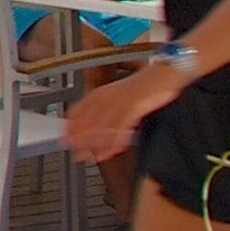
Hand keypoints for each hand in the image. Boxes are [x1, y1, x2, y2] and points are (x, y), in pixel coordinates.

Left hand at [62, 60, 182, 160]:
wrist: (163, 74)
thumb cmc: (142, 88)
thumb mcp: (118, 97)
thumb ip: (105, 111)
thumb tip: (93, 131)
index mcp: (99, 94)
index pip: (76, 112)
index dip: (70, 129)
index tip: (66, 141)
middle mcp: (106, 96)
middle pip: (87, 121)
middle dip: (81, 141)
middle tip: (79, 155)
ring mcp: (119, 100)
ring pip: (104, 125)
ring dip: (99, 144)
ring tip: (96, 156)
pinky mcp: (134, 104)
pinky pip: (122, 125)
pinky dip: (118, 139)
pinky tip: (116, 149)